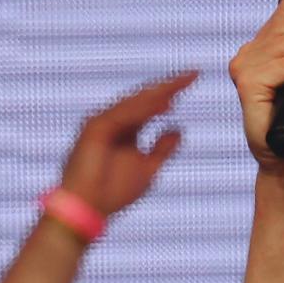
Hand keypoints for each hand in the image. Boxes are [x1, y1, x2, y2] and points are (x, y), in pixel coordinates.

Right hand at [57, 71, 195, 221]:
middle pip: (144, 99)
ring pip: (134, 103)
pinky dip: (142, 109)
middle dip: (168, 87)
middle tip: (192, 74)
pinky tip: (163, 103)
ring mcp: (102, 122)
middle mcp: (114, 121)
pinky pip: (123, 115)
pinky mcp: (95, 128)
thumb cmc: (114, 192)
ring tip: (180, 85)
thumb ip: (162, 149)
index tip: (195, 78)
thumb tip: (179, 128)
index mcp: (126, 129)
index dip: (172, 93)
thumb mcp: (148, 169)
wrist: (88, 208)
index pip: (152, 105)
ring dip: (157, 94)